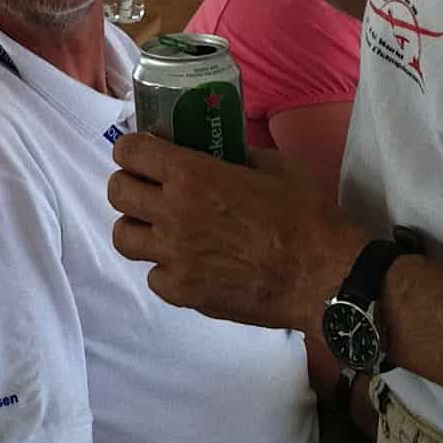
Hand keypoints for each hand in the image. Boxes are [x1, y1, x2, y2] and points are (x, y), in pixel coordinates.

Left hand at [107, 133, 361, 335]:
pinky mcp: (185, 293)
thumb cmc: (306, 215)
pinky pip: (153, 276)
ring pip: (122, 236)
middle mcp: (173, 213)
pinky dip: (165, 268)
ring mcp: (175, 257)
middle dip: (129, 183)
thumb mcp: (273, 166)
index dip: (133, 149)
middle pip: (117, 192)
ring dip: (138, 227)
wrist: (324, 276)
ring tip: (160, 227)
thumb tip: (217, 150)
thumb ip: (235, 154)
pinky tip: (187, 263)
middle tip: (149, 187)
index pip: (130, 151)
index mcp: (192, 175)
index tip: (144, 153)